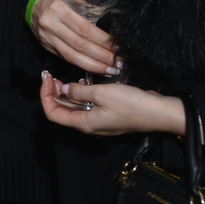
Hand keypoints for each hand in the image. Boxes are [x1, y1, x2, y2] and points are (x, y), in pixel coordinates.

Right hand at [31, 0, 120, 76]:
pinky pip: (66, 59)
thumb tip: (108, 18)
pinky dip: (82, 65)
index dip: (102, 40)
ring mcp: (48, 38)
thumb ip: (86, 7)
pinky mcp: (47, 48)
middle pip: (80, 45)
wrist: (33, 7)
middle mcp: (52, 25)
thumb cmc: (56, 0)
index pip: (84, 29)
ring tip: (110, 70)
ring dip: (93, 66)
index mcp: (59, 9)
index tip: (117, 47)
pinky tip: (95, 68)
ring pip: (72, 56)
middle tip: (118, 63)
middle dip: (101, 56)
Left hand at [39, 71, 185, 136]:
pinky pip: (88, 108)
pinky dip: (81, 97)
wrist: (159, 113)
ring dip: (66, 95)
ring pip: (74, 110)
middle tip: (52, 77)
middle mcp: (89, 127)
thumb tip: (63, 89)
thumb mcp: (101, 93)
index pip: (53, 114)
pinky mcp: (108, 117)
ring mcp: (99, 123)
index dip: (45, 96)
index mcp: (84, 124)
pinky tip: (83, 84)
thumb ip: (79, 92)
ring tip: (64, 79)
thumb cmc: (131, 104)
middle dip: (54, 94)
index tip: (47, 79)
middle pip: (62, 112)